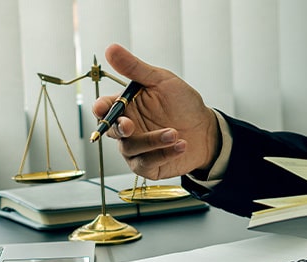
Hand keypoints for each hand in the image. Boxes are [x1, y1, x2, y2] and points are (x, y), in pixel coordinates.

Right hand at [92, 43, 219, 179]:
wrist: (206, 129)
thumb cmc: (183, 104)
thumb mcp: (162, 80)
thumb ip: (135, 68)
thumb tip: (111, 49)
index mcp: (126, 106)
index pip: (103, 109)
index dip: (100, 110)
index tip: (102, 109)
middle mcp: (128, 129)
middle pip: (111, 132)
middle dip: (120, 129)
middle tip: (131, 125)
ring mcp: (136, 149)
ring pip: (131, 149)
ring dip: (152, 141)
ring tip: (175, 133)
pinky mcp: (148, 166)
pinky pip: (146, 164)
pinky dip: (163, 155)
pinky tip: (180, 145)